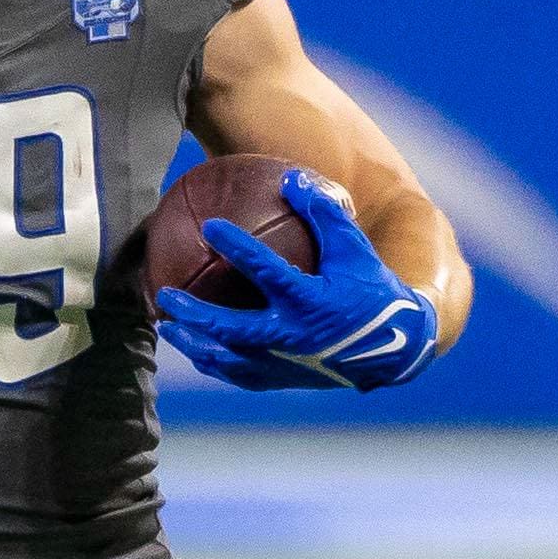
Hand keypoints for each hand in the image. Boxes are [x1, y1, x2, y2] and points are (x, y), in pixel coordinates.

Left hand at [154, 168, 441, 392]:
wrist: (392, 349)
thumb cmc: (370, 290)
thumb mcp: (354, 249)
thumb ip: (324, 214)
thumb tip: (291, 179)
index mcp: (311, 302)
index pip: (268, 271)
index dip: (239, 248)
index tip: (211, 227)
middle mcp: (293, 336)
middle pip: (232, 327)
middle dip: (195, 313)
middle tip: (165, 295)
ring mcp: (284, 363)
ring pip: (228, 358)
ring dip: (194, 344)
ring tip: (167, 328)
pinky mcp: (281, 379)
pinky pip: (238, 374)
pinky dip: (213, 363)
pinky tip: (195, 349)